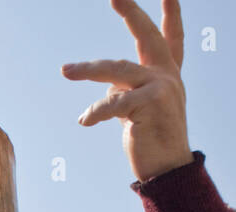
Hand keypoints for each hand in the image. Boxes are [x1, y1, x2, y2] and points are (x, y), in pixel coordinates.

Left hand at [62, 0, 192, 180]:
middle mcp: (167, 76)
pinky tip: (84, 121)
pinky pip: (113, 102)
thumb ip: (125, 90)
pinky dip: (95, 112)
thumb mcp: (138, 109)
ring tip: (65, 70)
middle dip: (131, 13)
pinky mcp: (151, 103)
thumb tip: (106, 85)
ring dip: (88, 69)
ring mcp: (161, 87)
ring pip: (117, 70)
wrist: (166, 171)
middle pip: (147, 36)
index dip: (170, 14)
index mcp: (167, 74)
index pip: (171, 38)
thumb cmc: (151, 140)